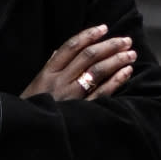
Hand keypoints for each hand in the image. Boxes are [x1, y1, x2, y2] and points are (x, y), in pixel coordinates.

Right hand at [20, 24, 135, 100]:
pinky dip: (116, 80)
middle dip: (109, 46)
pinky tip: (126, 71)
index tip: (103, 28)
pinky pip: (102, 93)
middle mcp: (59, 82)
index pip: (69, 48)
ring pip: (96, 71)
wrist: (30, 131)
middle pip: (87, 57)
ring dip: (116, 60)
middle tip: (126, 41)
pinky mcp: (81, 110)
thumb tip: (59, 51)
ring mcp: (71, 96)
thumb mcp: (34, 86)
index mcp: (47, 74)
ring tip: (130, 54)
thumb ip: (48, 68)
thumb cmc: (32, 108)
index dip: (88, 35)